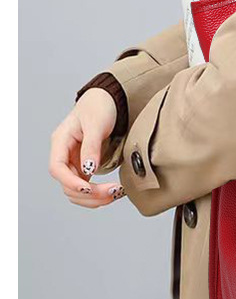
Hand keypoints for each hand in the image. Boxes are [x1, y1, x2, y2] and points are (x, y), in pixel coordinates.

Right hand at [49, 88, 125, 207]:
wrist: (108, 100)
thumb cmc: (99, 106)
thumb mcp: (96, 123)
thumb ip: (91, 146)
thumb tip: (88, 169)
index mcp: (60, 141)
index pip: (57, 168)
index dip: (71, 182)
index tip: (89, 189)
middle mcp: (64, 154)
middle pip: (67, 185)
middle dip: (89, 194)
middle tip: (113, 191)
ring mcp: (74, 162)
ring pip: (76, 191)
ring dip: (94, 198)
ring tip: (116, 193)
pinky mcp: (85, 167)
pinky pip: (87, 187)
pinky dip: (98, 194)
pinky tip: (112, 192)